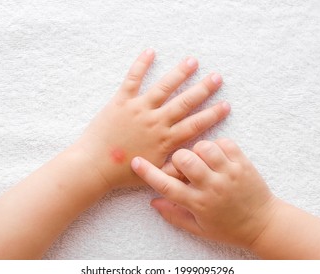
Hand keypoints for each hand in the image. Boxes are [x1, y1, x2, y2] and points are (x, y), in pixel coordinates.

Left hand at [74, 49, 229, 188]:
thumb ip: (176, 170)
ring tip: (192, 61)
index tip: (226, 104)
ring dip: (179, 73)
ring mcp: (139, 109)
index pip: (195, 124)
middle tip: (217, 77)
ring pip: (164, 87)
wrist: (94, 166)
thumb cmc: (123, 173)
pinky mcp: (121, 102)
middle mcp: (156, 122)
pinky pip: (133, 79)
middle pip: (184, 102)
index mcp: (165, 140)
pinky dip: (141, 65)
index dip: (212, 114)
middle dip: (203, 89)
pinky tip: (150, 52)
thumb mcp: (154, 175)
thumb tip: (194, 164)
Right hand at [131, 139, 277, 247]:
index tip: (136, 162)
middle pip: (184, 159)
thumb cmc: (229, 228)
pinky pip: (225, 142)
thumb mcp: (199, 229)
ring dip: (198, 151)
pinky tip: (217, 157)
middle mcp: (213, 186)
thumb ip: (174, 215)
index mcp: (199, 204)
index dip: (148, 173)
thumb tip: (153, 202)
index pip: (168, 186)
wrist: (264, 225)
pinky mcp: (243, 163)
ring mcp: (229, 173)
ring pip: (204, 147)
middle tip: (184, 168)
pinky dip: (217, 145)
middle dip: (178, 160)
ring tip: (202, 161)